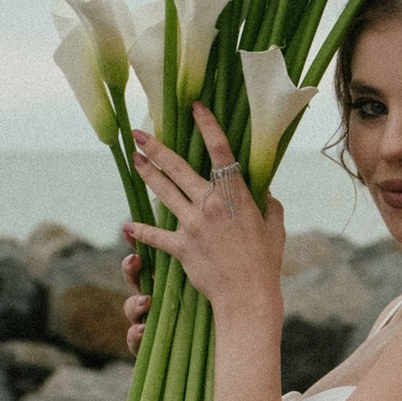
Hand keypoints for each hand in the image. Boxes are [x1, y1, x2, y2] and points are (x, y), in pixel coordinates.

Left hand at [125, 107, 285, 321]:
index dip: (207, 125)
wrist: (248, 294)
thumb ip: (269, 204)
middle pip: (178, 167)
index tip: (195, 106)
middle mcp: (210, 203)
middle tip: (138, 132)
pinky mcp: (181, 247)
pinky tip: (127, 226)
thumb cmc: (265, 261)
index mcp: (235, 194)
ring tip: (133, 159)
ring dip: (146, 174)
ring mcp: (193, 224)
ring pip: (163, 192)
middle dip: (156, 147)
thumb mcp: (275, 226)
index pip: (220, 150)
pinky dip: (140, 231)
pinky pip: (155, 235)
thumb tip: (266, 193)